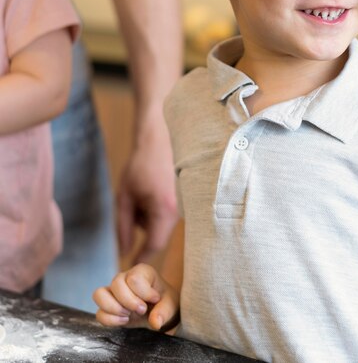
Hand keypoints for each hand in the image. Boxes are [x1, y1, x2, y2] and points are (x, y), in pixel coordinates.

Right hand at [93, 263, 179, 330]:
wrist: (158, 312)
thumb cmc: (164, 303)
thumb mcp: (170, 305)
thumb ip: (164, 312)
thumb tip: (155, 322)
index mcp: (142, 271)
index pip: (134, 278)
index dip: (144, 293)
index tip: (155, 299)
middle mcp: (124, 277)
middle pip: (116, 283)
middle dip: (129, 301)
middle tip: (142, 310)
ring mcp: (113, 292)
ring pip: (99, 294)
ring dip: (114, 308)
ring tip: (129, 315)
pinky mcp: (107, 306)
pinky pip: (99, 313)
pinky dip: (110, 320)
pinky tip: (124, 321)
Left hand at [116, 118, 178, 263]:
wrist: (160, 138)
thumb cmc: (141, 165)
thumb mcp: (125, 196)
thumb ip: (123, 226)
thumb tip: (123, 250)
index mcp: (164, 210)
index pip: (154, 246)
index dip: (141, 258)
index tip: (130, 267)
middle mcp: (179, 210)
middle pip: (157, 234)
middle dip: (141, 227)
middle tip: (132, 206)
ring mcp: (185, 204)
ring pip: (162, 224)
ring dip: (148, 216)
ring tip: (141, 193)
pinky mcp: (186, 198)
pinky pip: (168, 214)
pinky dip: (156, 209)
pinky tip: (151, 191)